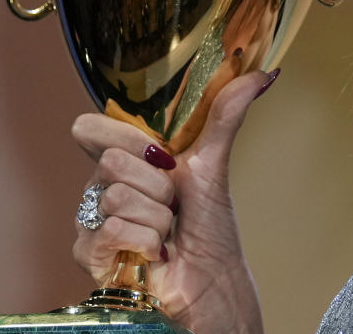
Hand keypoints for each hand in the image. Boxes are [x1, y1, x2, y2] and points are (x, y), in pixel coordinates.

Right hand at [71, 69, 279, 333]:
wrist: (212, 278)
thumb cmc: (209, 225)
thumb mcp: (214, 163)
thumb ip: (227, 113)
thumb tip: (262, 74)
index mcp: (125, 158)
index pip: (90, 127)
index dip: (123, 136)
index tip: (160, 154)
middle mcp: (102, 185)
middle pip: (110, 160)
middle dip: (158, 184)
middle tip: (174, 202)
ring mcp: (92, 219)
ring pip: (116, 197)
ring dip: (157, 217)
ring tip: (168, 229)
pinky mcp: (90, 253)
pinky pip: (111, 230)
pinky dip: (146, 242)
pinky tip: (155, 252)